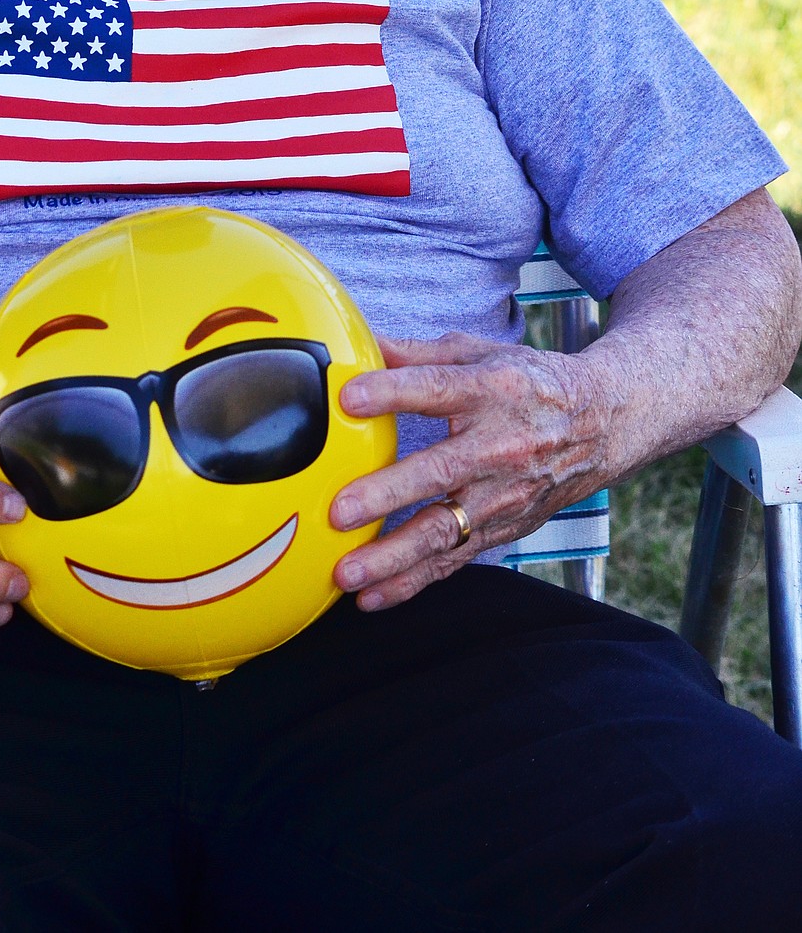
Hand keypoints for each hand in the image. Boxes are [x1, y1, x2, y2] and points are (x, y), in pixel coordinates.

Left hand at [330, 332, 607, 609]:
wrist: (602, 424)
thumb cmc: (529, 383)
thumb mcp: (481, 354)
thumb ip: (418, 354)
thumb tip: (360, 344)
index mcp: (491, 391)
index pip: (437, 390)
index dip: (393, 392)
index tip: (348, 398)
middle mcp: (499, 447)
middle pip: (439, 472)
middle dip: (387, 494)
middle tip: (340, 510)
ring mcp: (502, 495)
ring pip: (443, 531)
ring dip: (392, 556)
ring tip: (346, 571)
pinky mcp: (502, 529)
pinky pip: (453, 560)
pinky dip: (413, 582)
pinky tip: (372, 598)